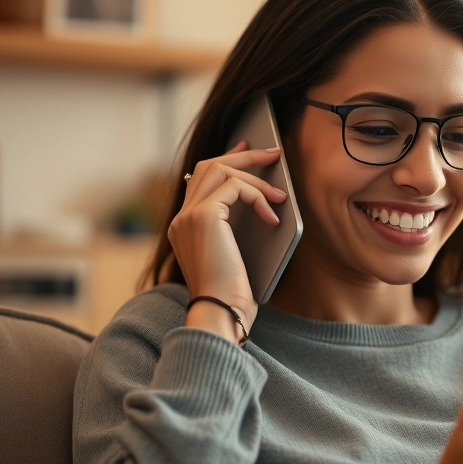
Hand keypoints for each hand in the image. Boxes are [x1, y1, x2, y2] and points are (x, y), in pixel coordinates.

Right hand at [168, 140, 287, 336]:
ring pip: (221, 171)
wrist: (221, 313)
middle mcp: (180, 218)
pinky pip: (235, 187)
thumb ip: (235, 230)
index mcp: (184, 227)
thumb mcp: (233, 256)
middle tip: (271, 152)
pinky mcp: (203, 217)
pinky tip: (272, 216)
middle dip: (243, 157)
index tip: (247, 150)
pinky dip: (258, 196)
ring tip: (282, 193)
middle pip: (209, 167)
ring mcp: (188, 216)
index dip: (226, 161)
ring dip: (257, 177)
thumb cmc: (233, 296)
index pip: (201, 180)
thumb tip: (261, 202)